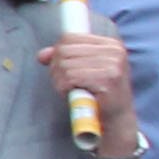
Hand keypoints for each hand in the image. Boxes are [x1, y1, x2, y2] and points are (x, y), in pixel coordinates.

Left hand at [37, 32, 139, 157]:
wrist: (117, 120)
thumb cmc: (100, 95)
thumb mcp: (84, 71)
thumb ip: (64, 59)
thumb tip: (42, 55)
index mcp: (111, 44)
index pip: (71, 38)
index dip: (57, 53)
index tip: (60, 69)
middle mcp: (114, 51)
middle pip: (65, 51)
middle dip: (56, 68)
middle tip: (61, 83)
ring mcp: (113, 65)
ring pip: (65, 65)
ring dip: (59, 80)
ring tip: (67, 90)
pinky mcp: (107, 80)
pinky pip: (71, 78)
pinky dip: (63, 87)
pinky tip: (69, 94)